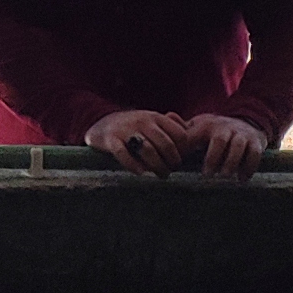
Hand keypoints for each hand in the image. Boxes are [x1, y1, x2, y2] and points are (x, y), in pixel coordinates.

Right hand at [83, 108, 198, 176]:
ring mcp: (126, 129)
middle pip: (166, 144)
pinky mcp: (111, 139)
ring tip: (161, 175)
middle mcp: (143, 121)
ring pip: (148, 150)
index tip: (182, 161)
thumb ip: (171, 127)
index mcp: (156, 117)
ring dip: (157, 166)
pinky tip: (140, 173)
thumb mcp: (152, 122)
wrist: (101, 124)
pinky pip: (124, 154)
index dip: (184, 150)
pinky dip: (133, 165)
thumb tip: (191, 140)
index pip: (179, 133)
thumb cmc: (133, 128)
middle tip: (172, 171)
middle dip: (172, 161)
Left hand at [181, 113, 270, 178]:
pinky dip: (249, 167)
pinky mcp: (256, 142)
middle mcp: (226, 128)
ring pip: (238, 146)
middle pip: (219, 140)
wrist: (246, 122)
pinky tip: (242, 179)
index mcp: (208, 126)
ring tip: (225, 176)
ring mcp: (242, 134)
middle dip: (213, 158)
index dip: (188, 148)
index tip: (181, 164)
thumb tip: (166, 121)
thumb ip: (182, 131)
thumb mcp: (198, 128)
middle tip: (207, 175)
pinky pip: (255, 153)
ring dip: (231, 162)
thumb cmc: (215, 131)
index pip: (196, 135)